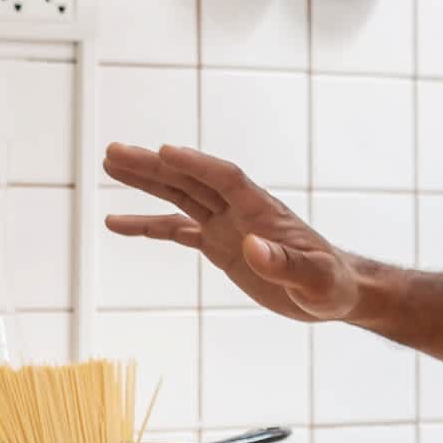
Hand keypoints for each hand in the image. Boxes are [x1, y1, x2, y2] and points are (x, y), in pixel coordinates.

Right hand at [102, 144, 358, 322]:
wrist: (332, 292)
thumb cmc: (329, 285)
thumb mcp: (314, 281)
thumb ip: (285, 264)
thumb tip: (253, 247)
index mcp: (264, 211)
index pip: (227, 179)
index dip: (198, 164)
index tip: (165, 150)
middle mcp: (240, 211)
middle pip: (192, 180)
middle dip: (155, 166)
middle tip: (114, 152)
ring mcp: (227, 225)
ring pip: (180, 196)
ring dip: (146, 182)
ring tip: (110, 165)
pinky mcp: (219, 245)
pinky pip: (177, 230)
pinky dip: (148, 225)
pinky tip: (117, 223)